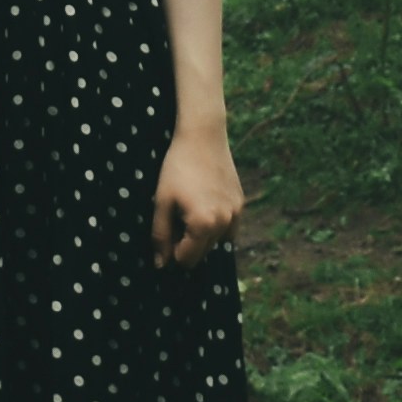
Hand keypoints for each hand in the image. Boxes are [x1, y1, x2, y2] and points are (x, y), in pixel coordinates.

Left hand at [152, 118, 243, 269]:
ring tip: (192, 205)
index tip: (168, 227)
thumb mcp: (162, 201)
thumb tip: (161, 265)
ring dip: (203, 234)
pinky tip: (206, 202)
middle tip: (178, 214)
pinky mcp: (241, 203)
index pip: (186, 259)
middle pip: (202, 253)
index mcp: (203, 225)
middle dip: (188, 242)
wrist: (202, 136)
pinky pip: (228, 228)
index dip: (173, 249)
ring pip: (216, 241)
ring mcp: (235, 214)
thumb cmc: (177, 168)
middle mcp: (224, 224)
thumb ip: (160, 236)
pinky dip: (217, 224)